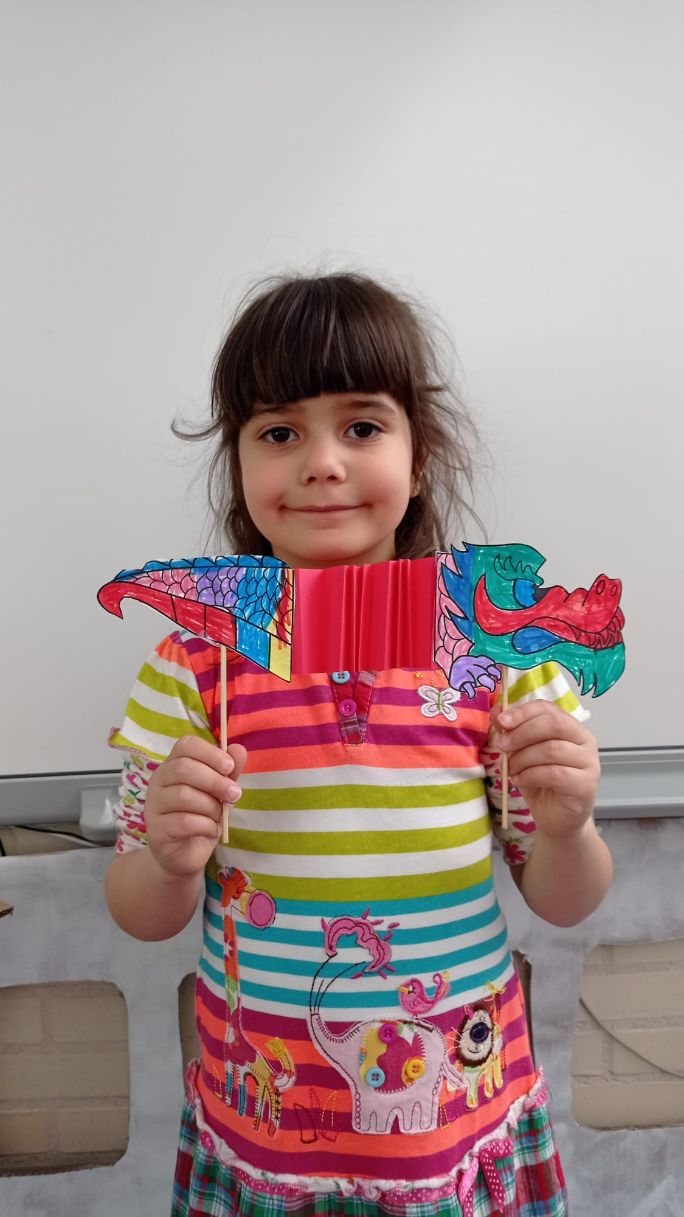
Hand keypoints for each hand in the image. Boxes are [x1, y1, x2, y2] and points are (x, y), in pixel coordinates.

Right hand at [145, 737, 246, 877]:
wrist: (185, 855)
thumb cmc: (202, 817)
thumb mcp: (220, 792)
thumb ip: (229, 772)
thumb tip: (239, 749)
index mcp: (174, 766)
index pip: (185, 745)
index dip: (210, 753)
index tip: (230, 767)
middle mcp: (159, 782)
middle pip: (184, 768)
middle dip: (215, 781)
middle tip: (235, 794)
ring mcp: (154, 806)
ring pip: (184, 795)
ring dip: (211, 806)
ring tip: (219, 816)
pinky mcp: (157, 830)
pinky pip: (184, 822)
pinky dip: (205, 825)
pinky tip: (211, 830)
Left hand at [491, 701, 599, 839]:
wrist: (556, 819)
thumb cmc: (540, 782)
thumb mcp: (521, 754)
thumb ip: (512, 732)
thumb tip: (497, 710)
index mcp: (571, 727)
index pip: (548, 708)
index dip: (523, 712)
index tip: (501, 721)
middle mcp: (585, 741)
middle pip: (554, 724)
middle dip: (522, 733)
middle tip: (502, 746)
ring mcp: (589, 763)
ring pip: (552, 750)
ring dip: (523, 758)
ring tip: (511, 769)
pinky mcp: (586, 785)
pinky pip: (555, 774)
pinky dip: (530, 776)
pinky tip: (520, 781)